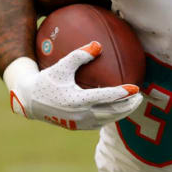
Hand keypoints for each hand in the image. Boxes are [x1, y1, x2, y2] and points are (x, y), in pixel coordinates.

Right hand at [3, 43, 145, 129]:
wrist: (30, 102)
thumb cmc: (46, 80)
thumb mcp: (61, 66)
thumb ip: (80, 55)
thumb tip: (98, 44)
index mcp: (78, 100)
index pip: (106, 97)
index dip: (122, 93)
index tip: (136, 88)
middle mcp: (81, 114)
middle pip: (112, 111)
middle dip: (128, 105)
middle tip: (140, 96)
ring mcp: (81, 123)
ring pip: (108, 119)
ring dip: (123, 113)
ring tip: (133, 104)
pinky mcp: (79, 127)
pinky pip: (100, 122)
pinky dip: (112, 116)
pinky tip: (119, 109)